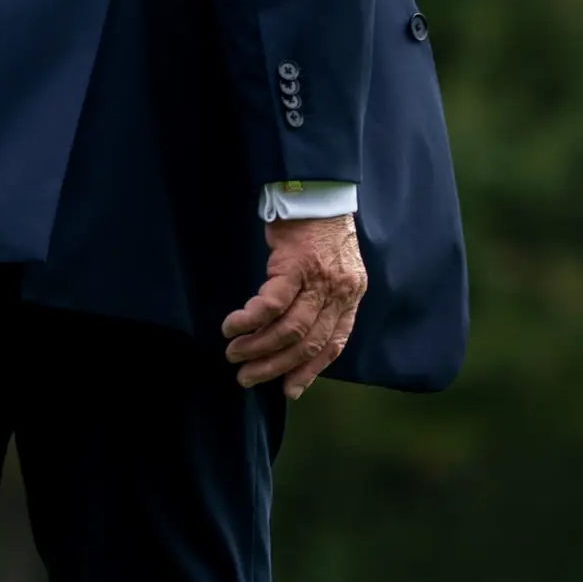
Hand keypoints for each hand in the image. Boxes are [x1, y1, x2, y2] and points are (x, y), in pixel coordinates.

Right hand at [223, 214, 365, 396]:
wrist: (317, 191)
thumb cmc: (320, 229)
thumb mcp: (334, 268)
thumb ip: (325, 299)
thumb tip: (301, 336)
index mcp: (351, 295)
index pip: (334, 344)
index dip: (310, 371)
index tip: (288, 389)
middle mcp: (339, 292)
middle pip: (308, 343)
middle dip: (276, 366)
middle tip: (248, 378)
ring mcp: (319, 280)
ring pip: (289, 329)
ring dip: (258, 347)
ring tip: (234, 354)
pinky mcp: (295, 265)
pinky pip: (270, 304)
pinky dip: (249, 321)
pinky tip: (232, 327)